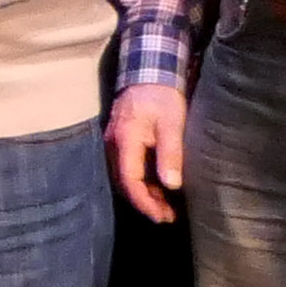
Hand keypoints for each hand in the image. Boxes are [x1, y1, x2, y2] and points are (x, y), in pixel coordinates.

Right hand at [105, 82, 186, 224]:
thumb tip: (172, 185)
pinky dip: (141, 182)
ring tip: (165, 206)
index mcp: (125, 140)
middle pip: (124, 183)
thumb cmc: (162, 95)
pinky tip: (157, 187)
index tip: (162, 216)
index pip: (130, 180)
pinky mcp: (120, 140)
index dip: (145, 202)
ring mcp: (114, 142)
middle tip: (167, 217)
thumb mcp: (172, 123)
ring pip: (124, 177)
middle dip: (145, 203)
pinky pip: (127, 167)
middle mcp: (113, 144)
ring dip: (143, 194)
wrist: (149, 70)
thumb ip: (170, 153)